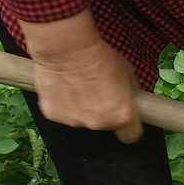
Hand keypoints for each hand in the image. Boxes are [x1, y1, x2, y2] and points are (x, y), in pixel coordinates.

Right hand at [24, 18, 142, 142]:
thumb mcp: (128, 74)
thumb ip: (129, 94)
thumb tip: (129, 100)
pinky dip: (63, 103)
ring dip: (82, 108)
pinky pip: (62, 112)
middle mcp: (98, 124)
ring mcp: (74, 121)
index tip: (126, 116)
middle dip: (103, 112)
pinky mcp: (53, 115)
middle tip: (98, 92)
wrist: (68, 49)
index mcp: (121, 115)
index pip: (131, 135)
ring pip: (81, 119)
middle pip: (104, 125)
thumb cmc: (101, 57)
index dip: (129, 126)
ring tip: (78, 86)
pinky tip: (63, 87)